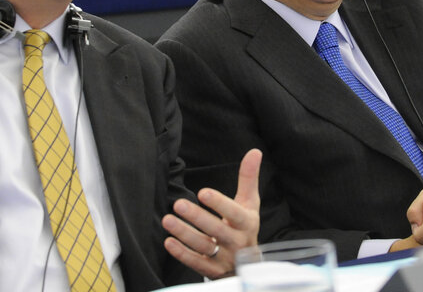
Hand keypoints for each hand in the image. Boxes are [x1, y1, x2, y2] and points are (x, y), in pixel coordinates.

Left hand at [162, 149, 261, 278]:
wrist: (247, 263)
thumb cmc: (244, 226)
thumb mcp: (250, 203)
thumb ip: (248, 179)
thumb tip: (254, 151)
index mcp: (247, 223)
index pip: (234, 214)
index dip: (220, 204)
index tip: (203, 192)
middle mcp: (237, 242)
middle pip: (217, 230)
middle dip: (197, 218)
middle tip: (178, 204)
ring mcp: (225, 258)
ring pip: (204, 247)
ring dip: (185, 234)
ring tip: (167, 220)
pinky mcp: (212, 271)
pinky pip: (196, 264)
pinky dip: (182, 254)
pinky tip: (169, 242)